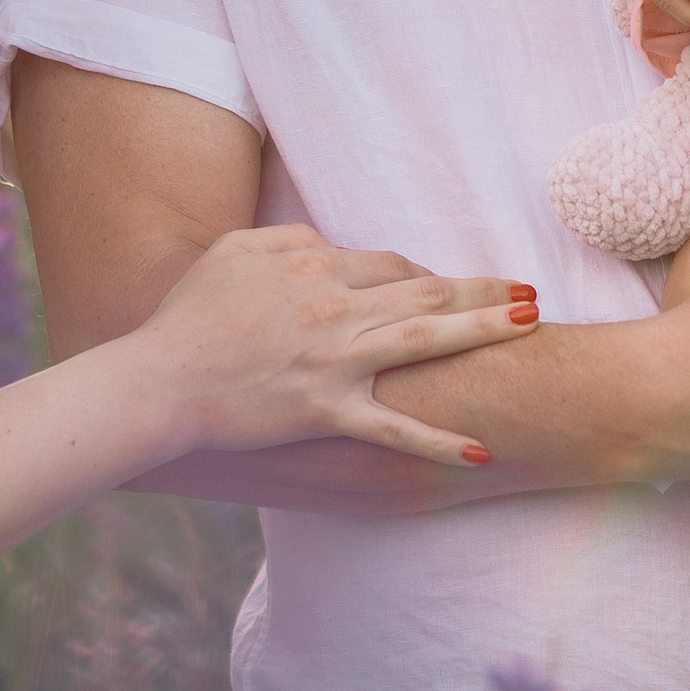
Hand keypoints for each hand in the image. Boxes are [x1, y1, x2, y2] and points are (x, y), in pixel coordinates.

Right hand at [138, 225, 537, 471]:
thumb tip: (326, 241)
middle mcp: (335, 308)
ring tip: (530, 324)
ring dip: (483, 329)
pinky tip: (478, 452)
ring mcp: (335, 361)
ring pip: (426, 339)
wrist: (159, 381)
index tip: (448, 290)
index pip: (391, 264)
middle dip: (483, 289)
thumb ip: (286, 238)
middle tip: (529, 291)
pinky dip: (438, 443)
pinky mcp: (326, 411)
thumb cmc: (188, 317)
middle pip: (427, 289)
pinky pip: (393, 430)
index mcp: (313, 265)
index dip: (427, 274)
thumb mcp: (233, 252)